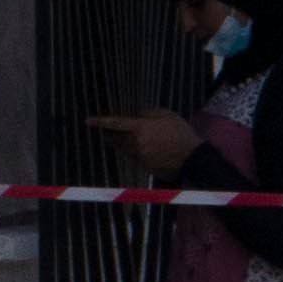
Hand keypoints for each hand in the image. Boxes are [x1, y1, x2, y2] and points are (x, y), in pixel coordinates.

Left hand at [89, 110, 204, 181]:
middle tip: (106, 130)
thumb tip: (136, 117)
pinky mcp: (145, 167)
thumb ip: (147, 114)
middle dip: (109, 134)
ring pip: (124, 149)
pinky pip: (135, 157)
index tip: (88, 121)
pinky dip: (136, 152)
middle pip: (115, 139)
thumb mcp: (166, 115)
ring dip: (123, 143)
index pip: (115, 123)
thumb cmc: (181, 133)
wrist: (194, 158)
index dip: (100, 121)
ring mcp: (140, 157)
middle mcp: (136, 143)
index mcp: (140, 128)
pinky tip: (147, 149)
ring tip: (129, 137)